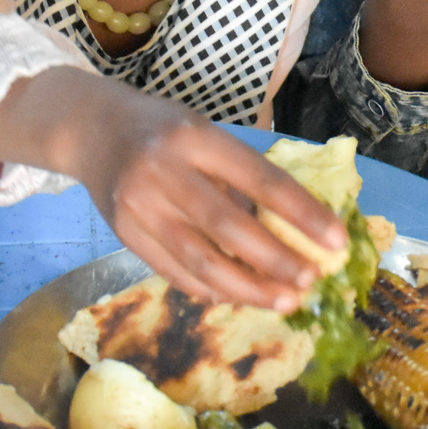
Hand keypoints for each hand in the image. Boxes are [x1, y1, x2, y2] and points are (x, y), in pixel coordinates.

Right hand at [0, 68, 345, 310]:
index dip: (302, 214)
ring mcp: (140, 208)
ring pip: (201, 261)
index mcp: (196, 138)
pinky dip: (211, 290)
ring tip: (285, 300)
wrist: (91, 129)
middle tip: (312, 281)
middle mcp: (165, 172)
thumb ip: (239, 175)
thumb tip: (292, 229)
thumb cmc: (163, 128)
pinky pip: (175, 272)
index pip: (260, 180)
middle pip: (229, 228)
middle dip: (277, 260)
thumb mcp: (204, 132)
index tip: (336, 241)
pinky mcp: (125, 235)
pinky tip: (240, 296)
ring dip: (248, 287)